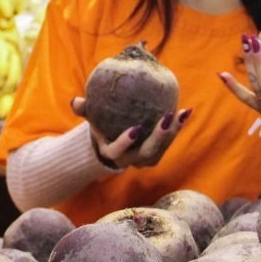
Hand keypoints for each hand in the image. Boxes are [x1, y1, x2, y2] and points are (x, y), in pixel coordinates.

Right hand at [71, 97, 192, 170]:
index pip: (117, 153)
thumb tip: (74, 101)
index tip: (135, 128)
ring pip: (161, 150)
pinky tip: (185, 111)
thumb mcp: (92, 118)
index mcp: (111, 153)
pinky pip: (169, 142)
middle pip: (146, 154)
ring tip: (180, 114)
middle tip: (166, 118)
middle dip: (158, 137)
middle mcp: (130, 160)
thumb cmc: (101, 125)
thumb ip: (84, 110)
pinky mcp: (157, 153)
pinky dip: (177, 128)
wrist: (113, 139)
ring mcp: (145, 159)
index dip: (125, 143)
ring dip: (173, 133)